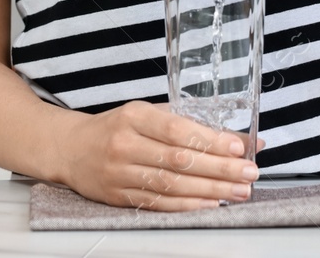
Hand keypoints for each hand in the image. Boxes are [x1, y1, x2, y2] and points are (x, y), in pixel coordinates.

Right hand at [55, 101, 263, 210]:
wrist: (71, 149)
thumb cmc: (116, 127)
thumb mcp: (148, 114)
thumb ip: (189, 124)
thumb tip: (239, 138)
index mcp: (134, 116)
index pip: (177, 129)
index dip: (210, 140)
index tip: (238, 148)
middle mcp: (125, 144)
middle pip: (178, 160)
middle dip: (219, 169)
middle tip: (248, 174)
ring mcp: (119, 173)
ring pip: (170, 185)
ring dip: (209, 190)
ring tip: (238, 192)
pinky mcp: (117, 196)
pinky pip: (157, 203)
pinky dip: (187, 205)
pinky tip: (210, 204)